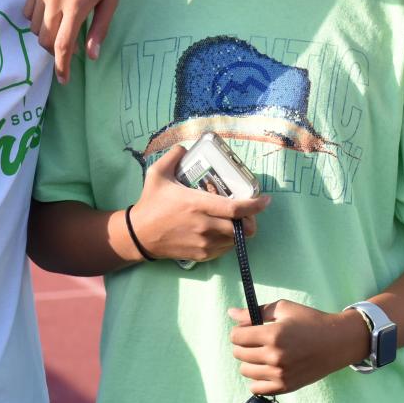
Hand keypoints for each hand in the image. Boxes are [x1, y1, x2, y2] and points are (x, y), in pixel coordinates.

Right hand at [24, 0, 131, 82]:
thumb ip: (100, 28)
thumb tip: (91, 56)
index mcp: (77, 4)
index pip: (62, 45)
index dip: (62, 67)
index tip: (64, 80)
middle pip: (45, 39)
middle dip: (55, 52)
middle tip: (69, 53)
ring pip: (33, 25)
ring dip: (45, 35)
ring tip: (62, 31)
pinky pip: (27, 8)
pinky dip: (36, 18)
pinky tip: (51, 15)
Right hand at [127, 147, 268, 262]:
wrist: (137, 235)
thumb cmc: (150, 204)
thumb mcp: (157, 174)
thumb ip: (173, 156)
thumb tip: (185, 147)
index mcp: (197, 204)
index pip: (235, 208)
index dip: (255, 206)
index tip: (266, 200)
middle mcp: (204, 225)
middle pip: (241, 228)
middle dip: (251, 221)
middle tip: (249, 212)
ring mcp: (203, 242)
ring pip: (234, 240)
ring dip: (239, 231)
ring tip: (235, 221)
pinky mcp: (200, 255)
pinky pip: (224, 250)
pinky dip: (228, 242)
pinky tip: (222, 233)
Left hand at [227, 300, 365, 394]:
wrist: (337, 342)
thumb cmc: (311, 321)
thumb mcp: (285, 308)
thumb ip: (256, 311)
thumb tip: (231, 313)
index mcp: (273, 334)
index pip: (237, 337)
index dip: (239, 331)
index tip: (248, 329)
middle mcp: (274, 356)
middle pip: (239, 353)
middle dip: (243, 345)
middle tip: (257, 340)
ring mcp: (280, 374)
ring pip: (245, 371)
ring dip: (250, 361)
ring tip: (263, 354)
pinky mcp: (285, 387)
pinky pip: (256, 388)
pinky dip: (257, 379)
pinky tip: (267, 368)